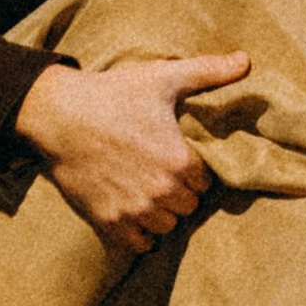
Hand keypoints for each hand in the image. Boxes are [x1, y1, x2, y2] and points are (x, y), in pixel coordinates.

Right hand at [13, 50, 249, 251]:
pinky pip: (140, 245)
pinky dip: (140, 234)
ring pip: (167, 226)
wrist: (59, 115)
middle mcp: (160, 192)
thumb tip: (246, 60)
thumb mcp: (163, 77)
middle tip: (163, 173)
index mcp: (179, 161)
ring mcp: (134, 211)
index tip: (179, 158)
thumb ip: (209, 71)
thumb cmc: (113, 94)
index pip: (206, 182)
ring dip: (162, 213)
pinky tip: (133, 211)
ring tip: (148, 191)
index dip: (195, 170)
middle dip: (181, 192)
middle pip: (189, 206)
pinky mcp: (109, 223)